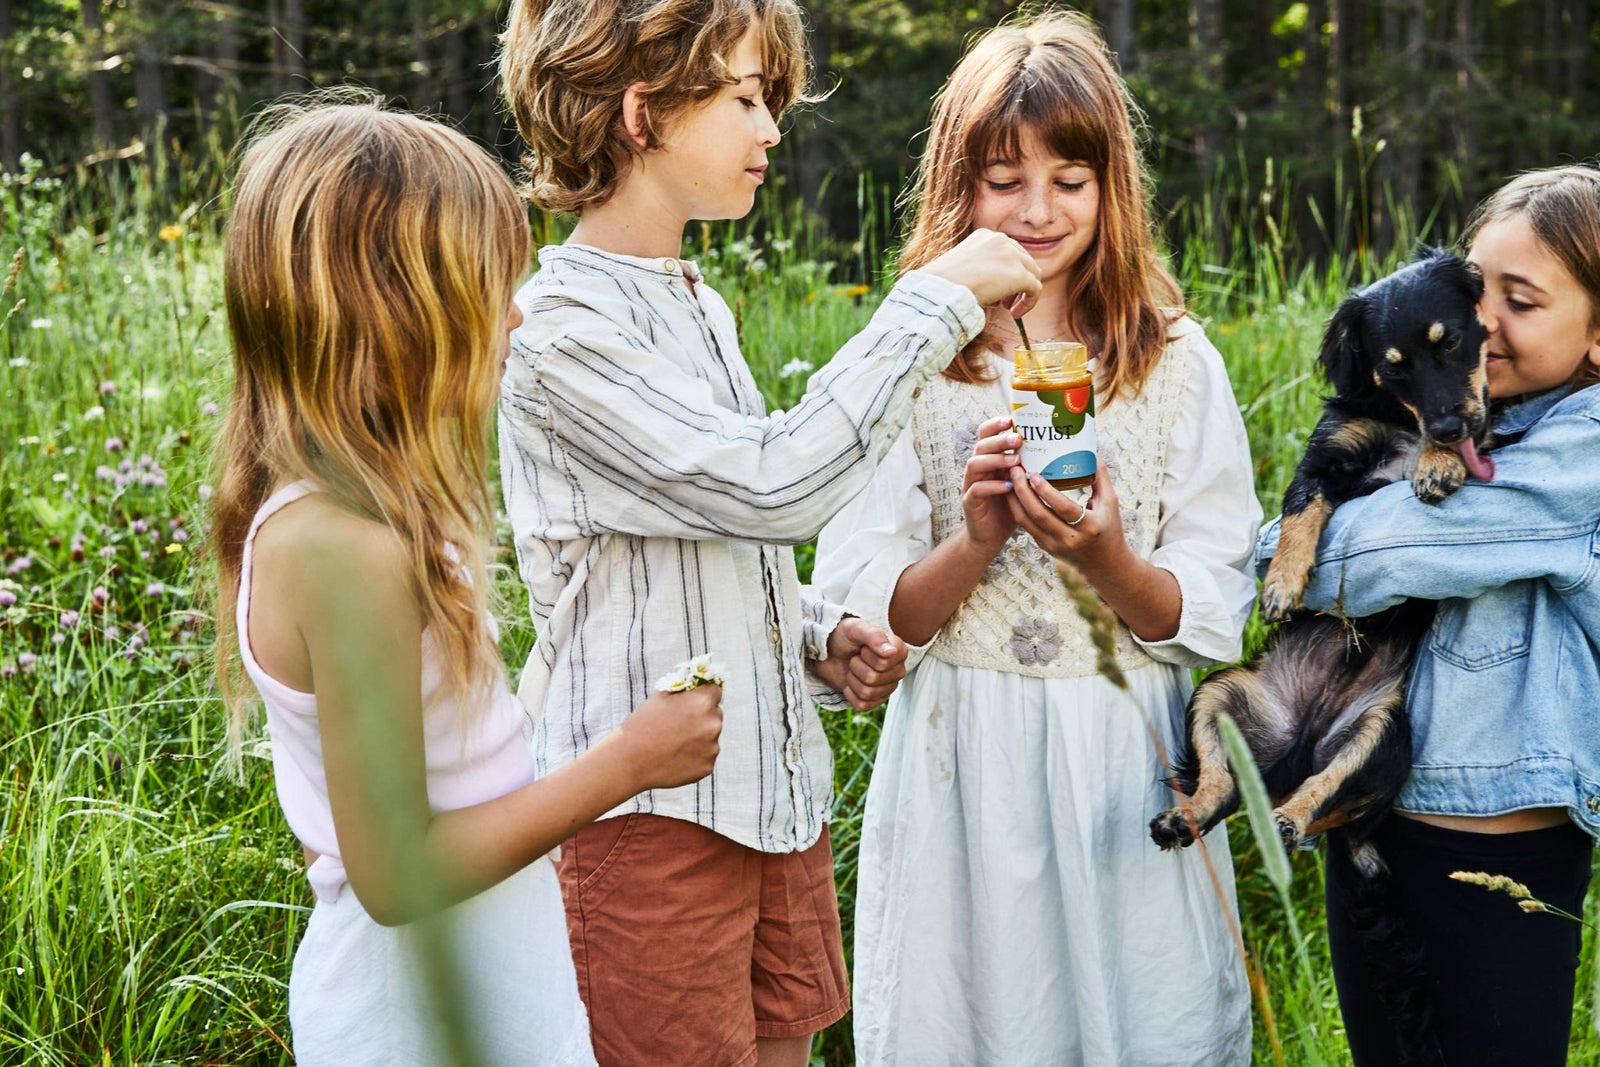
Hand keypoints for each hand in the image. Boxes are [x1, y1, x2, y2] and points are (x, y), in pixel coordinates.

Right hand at [615, 685, 723, 789]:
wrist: (629, 760)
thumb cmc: (642, 724)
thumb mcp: (661, 695)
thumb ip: (685, 689)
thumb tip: (699, 685)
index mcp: (703, 702)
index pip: (716, 692)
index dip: (704, 694)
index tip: (695, 701)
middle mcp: (713, 724)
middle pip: (715, 714)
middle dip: (702, 717)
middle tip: (679, 725)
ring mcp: (712, 747)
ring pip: (711, 737)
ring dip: (699, 738)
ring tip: (673, 743)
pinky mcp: (707, 767)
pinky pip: (705, 756)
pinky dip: (695, 756)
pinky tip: (675, 757)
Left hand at [812, 617, 908, 710]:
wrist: (830, 650)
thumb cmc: (845, 637)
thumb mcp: (855, 628)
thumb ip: (874, 636)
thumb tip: (891, 652)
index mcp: (898, 651)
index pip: (882, 662)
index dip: (865, 655)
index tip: (863, 647)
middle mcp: (898, 670)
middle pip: (873, 678)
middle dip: (856, 667)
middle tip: (855, 658)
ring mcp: (888, 687)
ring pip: (867, 693)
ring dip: (852, 679)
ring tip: (853, 669)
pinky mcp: (876, 701)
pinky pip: (862, 705)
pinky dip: (850, 694)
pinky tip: (851, 682)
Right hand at [920, 228, 1042, 312]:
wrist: (939, 290)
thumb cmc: (942, 285)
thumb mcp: (962, 268)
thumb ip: (982, 269)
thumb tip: (996, 286)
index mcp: (985, 235)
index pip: (1008, 251)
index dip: (1006, 272)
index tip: (996, 290)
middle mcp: (1000, 239)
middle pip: (1024, 260)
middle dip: (1017, 282)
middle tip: (1004, 302)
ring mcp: (1012, 256)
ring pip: (1033, 273)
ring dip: (1024, 292)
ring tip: (1009, 308)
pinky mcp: (1019, 274)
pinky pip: (1035, 289)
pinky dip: (1029, 302)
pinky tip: (1015, 314)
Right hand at [962, 415, 1022, 556]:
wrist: (990, 536)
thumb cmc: (1009, 507)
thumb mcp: (1021, 483)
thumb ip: (1030, 467)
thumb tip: (1061, 451)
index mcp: (989, 460)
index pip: (986, 434)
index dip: (995, 424)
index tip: (1011, 419)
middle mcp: (978, 469)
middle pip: (980, 445)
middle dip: (999, 439)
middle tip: (1018, 439)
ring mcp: (971, 485)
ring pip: (974, 464)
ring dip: (995, 459)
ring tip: (1015, 460)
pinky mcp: (970, 502)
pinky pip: (977, 489)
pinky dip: (992, 485)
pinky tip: (1008, 486)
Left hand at [1007, 465, 1128, 572]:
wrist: (1105, 564)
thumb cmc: (1110, 529)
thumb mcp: (1111, 503)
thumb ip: (1101, 477)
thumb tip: (1091, 450)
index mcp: (1088, 527)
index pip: (1063, 507)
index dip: (1046, 491)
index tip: (1034, 473)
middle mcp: (1069, 539)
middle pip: (1038, 514)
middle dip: (1022, 491)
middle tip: (1015, 470)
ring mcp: (1054, 546)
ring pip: (1026, 521)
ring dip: (1014, 499)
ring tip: (1010, 478)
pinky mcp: (1045, 548)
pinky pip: (1026, 526)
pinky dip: (1017, 508)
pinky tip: (1012, 493)